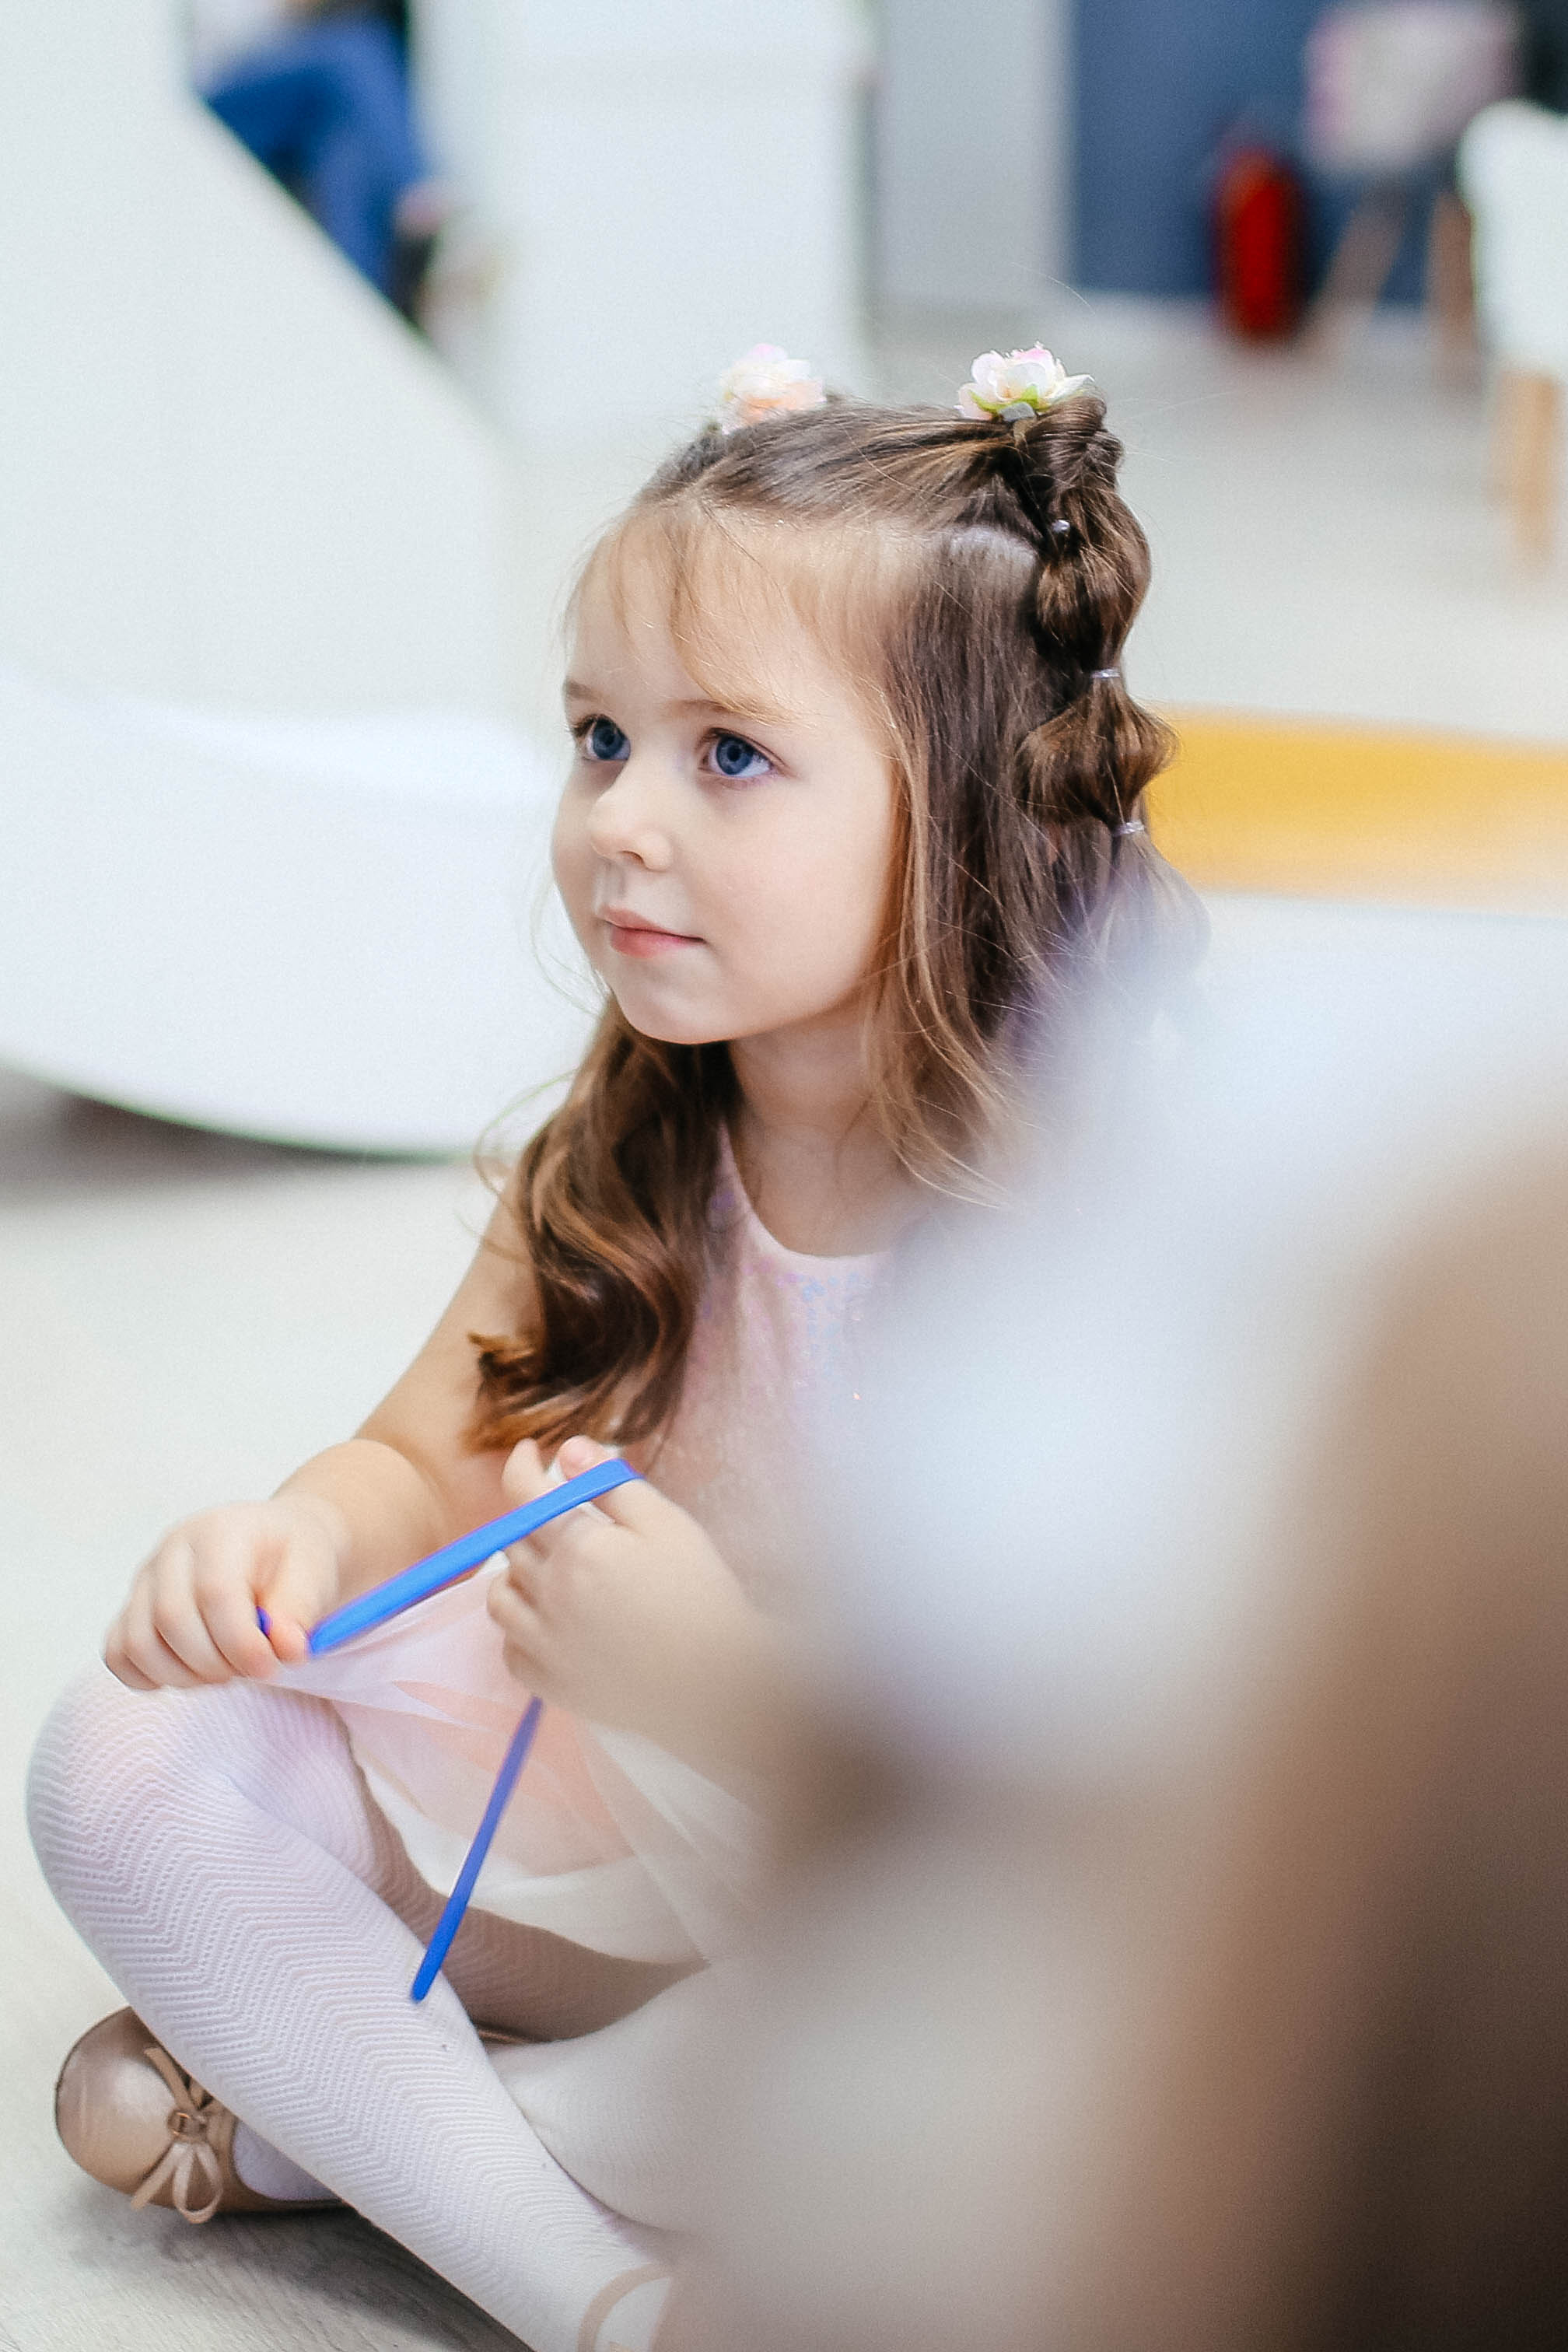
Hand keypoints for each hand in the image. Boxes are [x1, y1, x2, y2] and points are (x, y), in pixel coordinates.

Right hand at [104, 1495, 348, 1690]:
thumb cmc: (297, 1559)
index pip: (214, 1591)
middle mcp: (173, 1549)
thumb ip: (300, 1609)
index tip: (269, 1666)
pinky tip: (192, 1672)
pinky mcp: (133, 1608)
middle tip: (253, 1670)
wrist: (279, 1547)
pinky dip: (150, 1677)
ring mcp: (146, 1579)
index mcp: (220, 1530)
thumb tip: (286, 1649)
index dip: (240, 1641)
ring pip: (137, 1643)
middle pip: (171, 1620)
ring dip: (184, 1676)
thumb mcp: (316, 1572)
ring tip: (226, 1671)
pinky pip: (118, 1654)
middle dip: (216, 1663)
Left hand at [486, 1436, 771, 1761]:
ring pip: (500, 1595)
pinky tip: (552, 1623)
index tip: (529, 1454)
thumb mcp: (666, 1523)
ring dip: (517, 1574)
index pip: (524, 1495)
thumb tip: (567, 1450)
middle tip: (566, 1520)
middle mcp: (549, 1594)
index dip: (520, 1467)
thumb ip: (610, 1483)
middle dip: (532, 1521)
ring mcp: (543, 1644)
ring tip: (554, 1572)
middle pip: (513, 1543)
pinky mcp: (548, 1684)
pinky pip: (510, 1648)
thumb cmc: (700, 1594)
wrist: (718, 1682)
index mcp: (578, 1549)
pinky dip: (521, 1629)